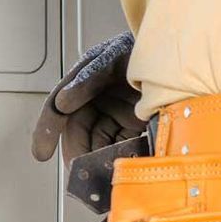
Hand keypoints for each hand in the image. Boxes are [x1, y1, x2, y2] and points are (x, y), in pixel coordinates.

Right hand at [30, 33, 142, 162]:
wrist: (179, 55)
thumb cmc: (144, 46)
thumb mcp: (114, 57)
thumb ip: (89, 78)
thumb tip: (61, 103)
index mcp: (84, 81)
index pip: (58, 108)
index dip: (46, 130)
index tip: (41, 153)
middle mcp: (95, 100)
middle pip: (77, 133)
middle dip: (77, 154)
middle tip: (79, 173)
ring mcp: (114, 115)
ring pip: (97, 144)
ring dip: (97, 160)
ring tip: (101, 174)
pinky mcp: (132, 127)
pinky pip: (119, 146)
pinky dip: (118, 158)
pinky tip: (121, 166)